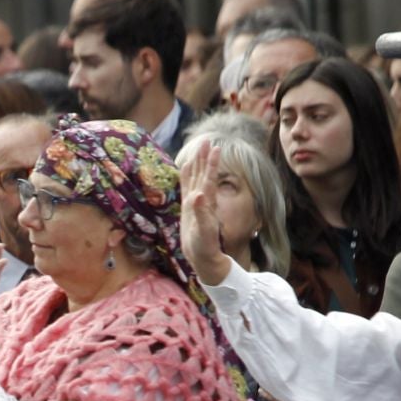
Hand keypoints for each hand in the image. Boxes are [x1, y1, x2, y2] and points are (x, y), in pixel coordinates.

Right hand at [181, 141, 231, 287]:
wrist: (204, 259)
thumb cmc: (205, 248)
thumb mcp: (204, 232)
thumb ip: (202, 213)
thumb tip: (200, 194)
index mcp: (205, 203)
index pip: (208, 179)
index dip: (210, 163)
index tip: (213, 147)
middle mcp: (202, 201)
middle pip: (203, 175)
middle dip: (204, 158)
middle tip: (205, 141)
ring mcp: (196, 205)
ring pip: (196, 180)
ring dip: (197, 165)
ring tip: (198, 151)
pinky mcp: (190, 211)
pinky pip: (188, 189)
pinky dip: (187, 179)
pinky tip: (187, 172)